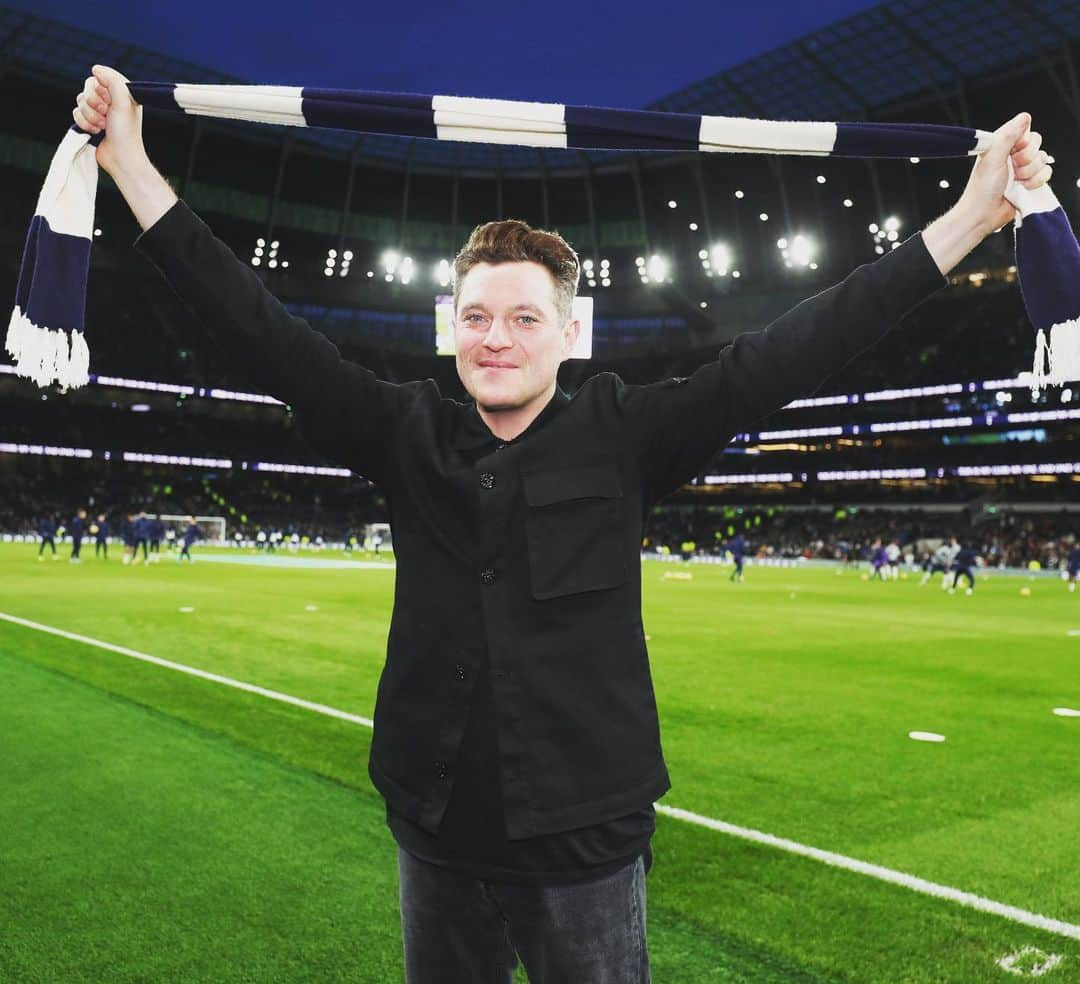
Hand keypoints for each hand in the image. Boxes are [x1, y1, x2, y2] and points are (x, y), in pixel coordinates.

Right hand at [73, 65, 146, 177]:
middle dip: (94, 104)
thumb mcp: (124, 102)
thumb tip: (95, 69)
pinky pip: (75, 113)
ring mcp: (99, 111)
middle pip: (88, 88)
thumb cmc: (126, 132)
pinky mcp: (89, 121)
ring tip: (102, 127)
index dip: (101, 90)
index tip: (110, 102)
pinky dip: (84, 123)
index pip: (101, 77)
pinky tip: (95, 132)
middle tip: (106, 115)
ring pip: (80, 101)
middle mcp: (110, 100)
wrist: (120, 158)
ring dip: (90, 116)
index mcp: (122, 93)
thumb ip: (113, 81)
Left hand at [957, 112, 1053, 236]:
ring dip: (1030, 172)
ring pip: (1043, 159)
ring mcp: (1023, 169)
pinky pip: (1047, 173)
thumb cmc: (981, 188)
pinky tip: (1023, 188)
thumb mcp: (992, 157)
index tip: (1013, 151)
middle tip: (1013, 168)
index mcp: (1002, 146)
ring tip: (1015, 181)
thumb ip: (1008, 135)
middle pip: (1037, 144)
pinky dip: (1036, 181)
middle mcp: (1013, 155)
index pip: (1025, 131)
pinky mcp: (1030, 182)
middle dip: (1027, 158)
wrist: (983, 215)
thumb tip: (1024, 117)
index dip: (1023, 141)